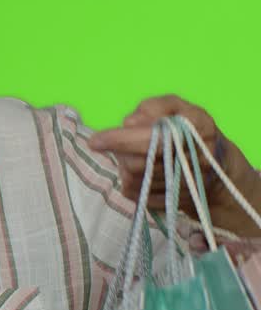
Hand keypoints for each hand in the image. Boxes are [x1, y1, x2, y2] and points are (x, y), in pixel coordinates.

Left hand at [88, 95, 260, 236]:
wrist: (216, 166)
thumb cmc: (187, 129)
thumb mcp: (175, 107)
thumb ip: (152, 107)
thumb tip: (130, 122)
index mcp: (195, 129)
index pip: (152, 138)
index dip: (121, 140)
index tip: (94, 142)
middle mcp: (194, 160)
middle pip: (137, 163)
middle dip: (123, 154)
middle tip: (126, 146)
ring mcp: (185, 185)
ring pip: (134, 180)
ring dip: (127, 168)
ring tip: (141, 158)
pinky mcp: (173, 202)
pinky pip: (136, 194)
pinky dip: (132, 182)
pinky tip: (146, 173)